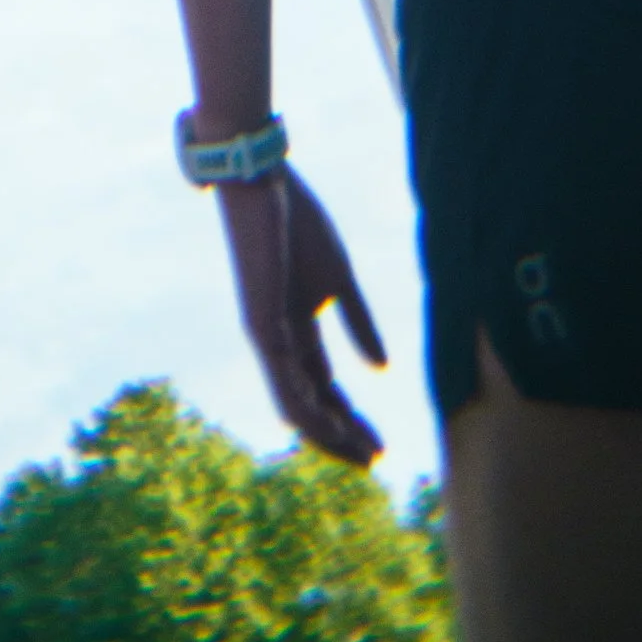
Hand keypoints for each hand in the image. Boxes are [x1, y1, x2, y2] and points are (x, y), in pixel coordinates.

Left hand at [215, 164, 387, 461]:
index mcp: (297, 328)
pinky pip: (283, 384)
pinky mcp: (261, 328)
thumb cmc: (295, 220)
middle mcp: (279, 342)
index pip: (324, 387)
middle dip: (342, 435)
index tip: (380, 445)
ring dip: (328, 434)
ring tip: (361, 454)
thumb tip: (382, 368)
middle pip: (311, 404)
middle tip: (374, 460)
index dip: (351, 417)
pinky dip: (307, 413)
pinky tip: (329, 430)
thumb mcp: (339, 276)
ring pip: (295, 406)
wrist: (260, 181)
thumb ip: (357, 321)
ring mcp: (268, 338)